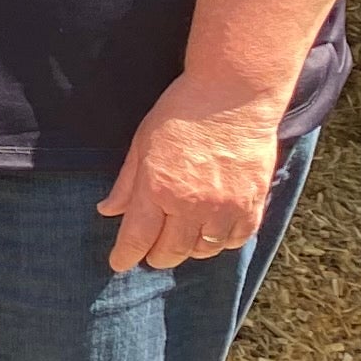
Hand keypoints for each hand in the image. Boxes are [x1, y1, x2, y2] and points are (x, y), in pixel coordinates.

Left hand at [99, 84, 283, 272]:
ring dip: (188, 251)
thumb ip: (126, 183)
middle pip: (171, 251)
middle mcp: (191, 204)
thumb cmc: (182, 113)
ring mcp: (225, 207)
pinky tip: (212, 235)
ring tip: (181, 242)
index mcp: (158, 189)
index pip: (138, 237)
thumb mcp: (141, 143)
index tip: (118, 264)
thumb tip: (107, 210)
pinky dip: (221, 243)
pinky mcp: (253, 203)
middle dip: (156, 257)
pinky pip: (236, 239)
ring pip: (203, 250)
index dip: (125, 256)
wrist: (233, 96)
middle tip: (151, 254)